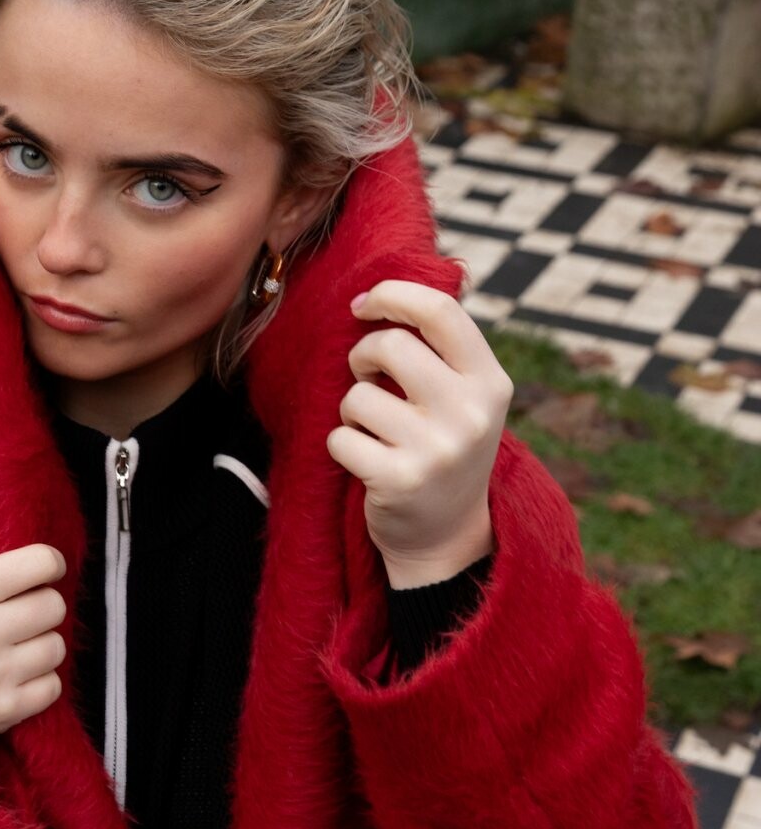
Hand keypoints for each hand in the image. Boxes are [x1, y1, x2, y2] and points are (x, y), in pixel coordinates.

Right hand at [0, 542, 67, 743]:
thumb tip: (6, 528)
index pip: (41, 563)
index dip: (48, 565)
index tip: (44, 571)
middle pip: (54, 605)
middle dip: (42, 606)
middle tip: (22, 613)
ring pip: (56, 647)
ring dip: (40, 645)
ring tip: (14, 647)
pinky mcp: (2, 710)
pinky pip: (52, 687)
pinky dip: (38, 682)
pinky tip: (14, 676)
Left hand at [327, 279, 511, 587]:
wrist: (446, 537)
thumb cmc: (443, 449)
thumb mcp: (464, 398)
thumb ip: (440, 350)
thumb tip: (383, 291)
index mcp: (490, 382)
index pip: (439, 311)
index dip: (392, 295)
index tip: (363, 305)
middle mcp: (470, 412)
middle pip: (389, 346)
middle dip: (362, 357)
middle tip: (368, 380)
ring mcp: (437, 449)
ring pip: (357, 395)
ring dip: (352, 411)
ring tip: (375, 431)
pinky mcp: (399, 480)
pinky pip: (340, 438)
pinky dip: (341, 447)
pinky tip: (367, 462)